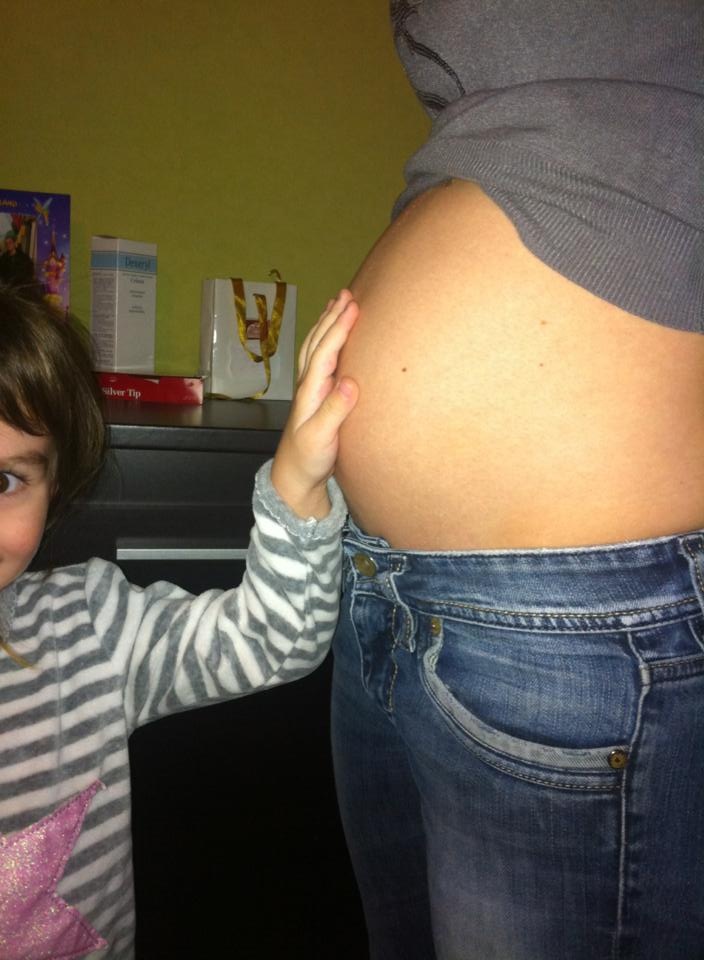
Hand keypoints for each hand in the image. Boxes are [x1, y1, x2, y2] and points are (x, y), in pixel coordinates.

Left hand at [271, 290, 358, 517]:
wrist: (295, 478)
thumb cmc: (308, 460)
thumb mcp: (322, 438)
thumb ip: (335, 411)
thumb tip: (350, 383)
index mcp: (311, 391)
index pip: (325, 352)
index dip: (339, 328)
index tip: (353, 307)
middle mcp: (308, 386)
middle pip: (318, 343)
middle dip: (332, 317)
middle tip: (347, 294)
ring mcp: (310, 391)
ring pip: (316, 348)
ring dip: (326, 325)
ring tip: (337, 305)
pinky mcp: (316, 398)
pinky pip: (320, 360)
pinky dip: (325, 342)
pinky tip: (333, 339)